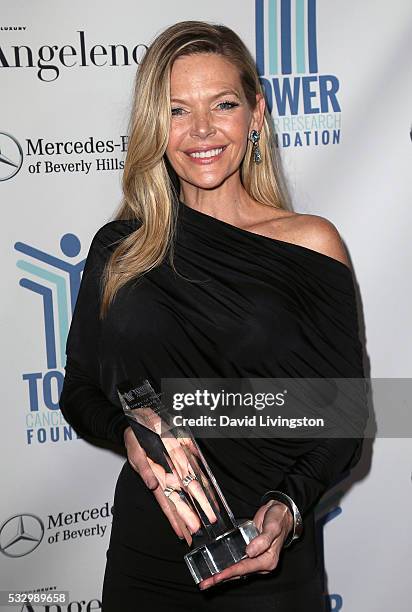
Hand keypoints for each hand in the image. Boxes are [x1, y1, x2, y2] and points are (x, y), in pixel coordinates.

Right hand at [123, 423, 218, 545]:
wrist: (138, 419)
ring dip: (190, 505)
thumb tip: (152, 485)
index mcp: (156, 476)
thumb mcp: (136, 452)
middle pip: (178, 499)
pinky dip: (199, 481)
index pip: (167, 501)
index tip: (182, 532)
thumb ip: (144, 469)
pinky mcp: (180, 454)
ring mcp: (173, 466)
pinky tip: (206, 492)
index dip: (174, 517)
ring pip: (184, 489)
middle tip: (195, 532)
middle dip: (186, 516)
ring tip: (195, 525)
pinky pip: (192, 469)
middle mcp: (166, 474)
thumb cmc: (136, 438)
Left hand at [198, 500, 293, 590]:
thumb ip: (262, 540)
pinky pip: (238, 562)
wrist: (280, 511)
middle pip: (239, 572)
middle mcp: (261, 562)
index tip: (218, 576)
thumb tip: (249, 552)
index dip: (230, 572)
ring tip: (207, 580)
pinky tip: (217, 568)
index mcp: (268, 560)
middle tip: (206, 583)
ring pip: (237, 570)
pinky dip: (227, 566)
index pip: (246, 568)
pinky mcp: (251, 552)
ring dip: (222, 575)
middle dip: (222, 578)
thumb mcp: (273, 527)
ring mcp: (255, 558)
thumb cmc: (279, 519)